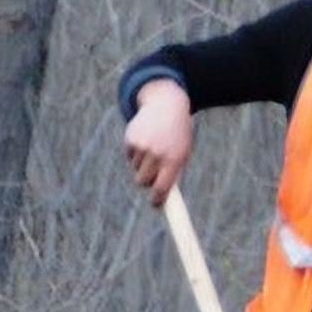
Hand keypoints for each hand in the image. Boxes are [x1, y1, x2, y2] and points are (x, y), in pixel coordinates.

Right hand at [123, 81, 193, 201]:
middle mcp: (157, 154)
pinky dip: (135, 153)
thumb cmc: (178, 136)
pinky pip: (129, 156)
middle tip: (154, 172)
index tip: (155, 204)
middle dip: (147, 181)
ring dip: (142, 164)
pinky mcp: (130, 139)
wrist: (167, 107)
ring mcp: (142, 146)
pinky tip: (145, 140)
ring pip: (136, 169)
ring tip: (153, 148)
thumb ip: (173, 174)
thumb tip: (162, 198)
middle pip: (143, 182)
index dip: (157, 200)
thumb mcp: (181, 154)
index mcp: (174, 160)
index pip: (162, 188)